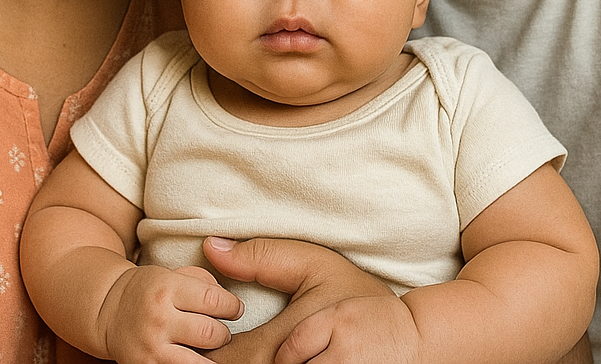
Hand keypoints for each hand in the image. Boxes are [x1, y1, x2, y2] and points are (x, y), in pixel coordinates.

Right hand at [104, 264, 242, 363]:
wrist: (110, 310)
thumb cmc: (149, 288)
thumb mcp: (172, 273)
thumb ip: (202, 281)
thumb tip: (229, 300)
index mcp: (167, 288)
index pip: (213, 300)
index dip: (232, 306)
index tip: (235, 309)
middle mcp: (159, 318)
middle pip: (209, 332)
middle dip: (223, 333)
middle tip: (222, 331)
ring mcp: (151, 347)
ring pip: (198, 361)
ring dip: (212, 356)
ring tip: (211, 347)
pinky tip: (196, 357)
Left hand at [201, 237, 394, 363]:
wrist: (410, 338)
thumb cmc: (356, 298)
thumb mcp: (312, 266)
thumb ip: (262, 259)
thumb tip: (211, 248)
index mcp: (286, 338)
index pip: (226, 359)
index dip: (201, 353)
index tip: (190, 342)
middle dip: (217, 360)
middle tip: (200, 349)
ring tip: (235, 354)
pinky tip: (268, 359)